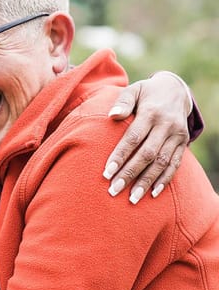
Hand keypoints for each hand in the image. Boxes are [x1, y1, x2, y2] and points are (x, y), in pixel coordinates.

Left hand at [104, 71, 191, 203]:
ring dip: (146, 182)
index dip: (120, 155)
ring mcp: (177, 136)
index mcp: (151, 113)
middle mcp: (166, 126)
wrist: (176, 90)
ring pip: (162, 163)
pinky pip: (175, 164)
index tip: (106, 172)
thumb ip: (123, 102)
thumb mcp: (134, 90)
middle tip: (114, 190)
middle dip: (130, 174)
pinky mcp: (183, 143)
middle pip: (147, 154)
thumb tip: (112, 115)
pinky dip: (164, 180)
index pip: (133, 138)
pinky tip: (153, 193)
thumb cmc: (146, 93)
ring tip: (132, 198)